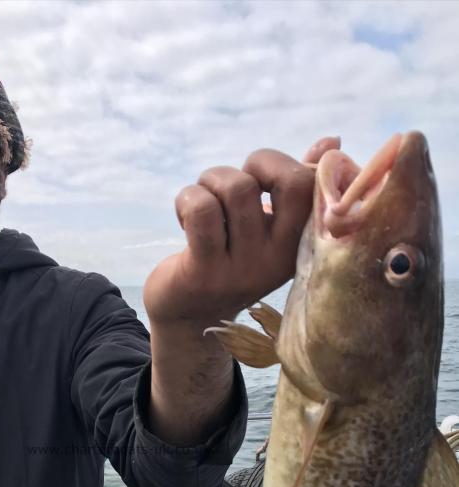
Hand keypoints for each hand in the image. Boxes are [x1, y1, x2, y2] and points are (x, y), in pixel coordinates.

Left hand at [143, 136, 340, 327]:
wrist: (190, 316)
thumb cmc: (232, 258)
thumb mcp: (269, 226)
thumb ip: (298, 185)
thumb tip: (332, 140)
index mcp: (299, 244)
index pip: (316, 185)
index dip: (284, 163)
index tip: (261, 178)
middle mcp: (278, 259)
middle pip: (291, 181)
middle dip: (259, 162)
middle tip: (237, 184)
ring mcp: (242, 269)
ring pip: (237, 188)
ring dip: (212, 178)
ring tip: (203, 198)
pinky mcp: (204, 273)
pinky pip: (201, 209)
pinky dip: (187, 197)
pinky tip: (184, 214)